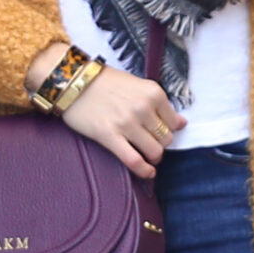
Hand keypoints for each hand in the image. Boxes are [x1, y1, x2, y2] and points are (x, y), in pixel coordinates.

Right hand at [62, 66, 184, 179]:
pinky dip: (144, 171)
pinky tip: (147, 172)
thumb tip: (181, 123)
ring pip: (154, 151)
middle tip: (149, 141)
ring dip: (153, 157)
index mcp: (153, 93)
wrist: (72, 80)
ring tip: (146, 155)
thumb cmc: (104, 82)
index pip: (174, 122)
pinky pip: (134, 161)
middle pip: (166, 139)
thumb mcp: (138, 85)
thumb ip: (159, 104)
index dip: (168, 130)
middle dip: (160, 143)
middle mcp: (143, 108)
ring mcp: (127, 123)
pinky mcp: (110, 136)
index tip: (159, 132)